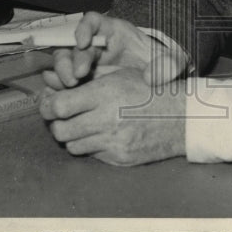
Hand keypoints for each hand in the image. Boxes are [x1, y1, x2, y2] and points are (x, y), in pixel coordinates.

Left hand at [40, 66, 185, 164]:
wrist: (182, 116)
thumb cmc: (152, 91)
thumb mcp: (122, 74)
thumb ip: (90, 80)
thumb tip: (56, 84)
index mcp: (106, 92)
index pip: (59, 106)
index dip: (49, 106)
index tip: (50, 104)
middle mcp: (107, 118)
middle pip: (60, 129)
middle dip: (56, 123)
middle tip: (61, 118)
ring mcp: (113, 141)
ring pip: (72, 145)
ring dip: (72, 136)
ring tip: (82, 126)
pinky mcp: (119, 157)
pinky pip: (91, 155)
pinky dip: (91, 146)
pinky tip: (101, 136)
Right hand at [42, 11, 184, 90]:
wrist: (159, 85)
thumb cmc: (163, 66)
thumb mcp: (173, 62)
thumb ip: (169, 66)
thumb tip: (151, 78)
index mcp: (115, 32)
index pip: (93, 21)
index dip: (84, 28)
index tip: (83, 42)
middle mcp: (97, 46)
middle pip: (74, 44)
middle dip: (71, 59)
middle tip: (76, 77)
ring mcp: (88, 65)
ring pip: (65, 62)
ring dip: (62, 73)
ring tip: (69, 88)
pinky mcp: (84, 83)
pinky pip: (64, 82)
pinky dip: (59, 88)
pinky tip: (61, 97)